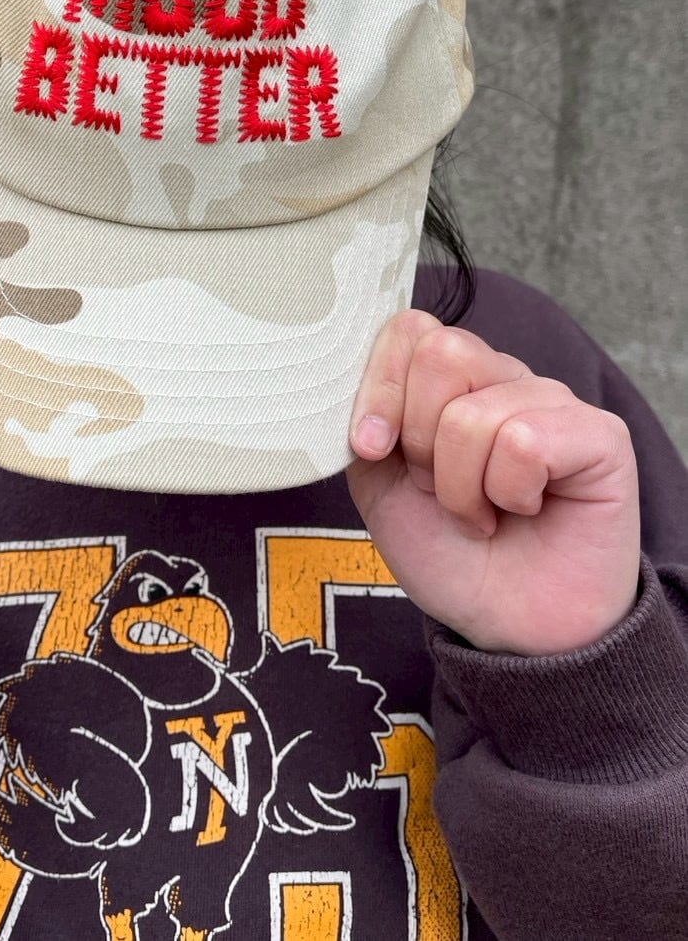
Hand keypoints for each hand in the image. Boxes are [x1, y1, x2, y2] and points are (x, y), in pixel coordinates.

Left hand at [345, 310, 640, 655]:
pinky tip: (525, 511)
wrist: (505, 624)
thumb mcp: (377, 481)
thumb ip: (364, 419)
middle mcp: (503, 376)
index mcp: (450, 378)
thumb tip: (352, 377)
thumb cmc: (447, 550)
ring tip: (482, 512)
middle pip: (441, 353)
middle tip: (439, 488)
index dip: (379, 387)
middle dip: (420, 440)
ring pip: (475, 410)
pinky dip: (508, 492)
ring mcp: (554, 399)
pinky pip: (525, 440)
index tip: (371, 448)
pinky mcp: (600, 435)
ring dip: (461, 485)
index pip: (408, 328)